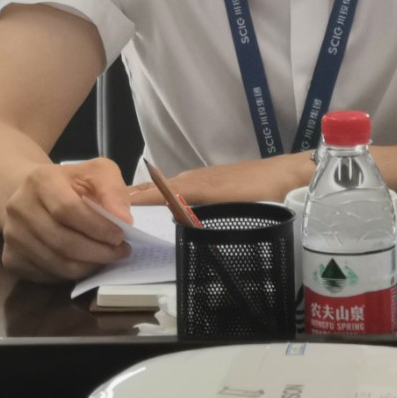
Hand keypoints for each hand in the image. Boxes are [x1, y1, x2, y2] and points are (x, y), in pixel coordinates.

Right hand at [1, 158, 131, 282]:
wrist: (32, 195)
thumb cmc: (71, 183)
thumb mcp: (96, 172)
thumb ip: (113, 189)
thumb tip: (123, 219)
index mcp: (40, 180)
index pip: (67, 209)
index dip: (97, 227)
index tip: (121, 235)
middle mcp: (19, 208)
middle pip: (62, 241)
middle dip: (98, 252)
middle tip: (120, 252)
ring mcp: (12, 235)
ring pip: (56, 263)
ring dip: (89, 266)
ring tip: (107, 258)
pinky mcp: (12, 258)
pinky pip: (47, 275)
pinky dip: (72, 274)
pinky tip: (85, 262)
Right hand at [129, 152, 315, 207]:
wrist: (290, 175)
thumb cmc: (265, 194)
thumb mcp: (234, 210)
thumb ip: (204, 217)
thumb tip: (177, 222)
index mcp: (197, 186)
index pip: (157, 192)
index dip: (135, 200)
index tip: (111, 207)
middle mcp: (195, 179)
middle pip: (158, 187)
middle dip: (134, 195)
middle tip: (107, 206)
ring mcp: (204, 177)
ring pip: (169, 185)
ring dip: (148, 194)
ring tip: (126, 204)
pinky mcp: (213, 180)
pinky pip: (180, 185)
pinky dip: (164, 192)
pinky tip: (162, 201)